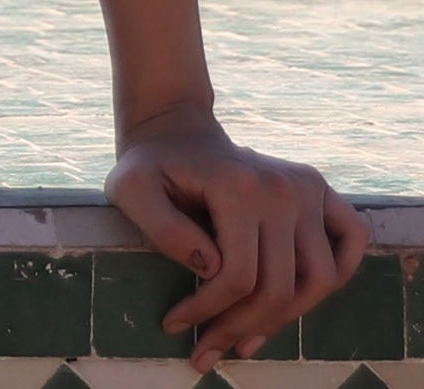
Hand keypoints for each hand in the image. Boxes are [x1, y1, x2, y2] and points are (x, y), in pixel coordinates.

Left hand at [105, 103, 370, 372]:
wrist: (175, 132)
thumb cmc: (149, 166)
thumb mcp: (131, 189)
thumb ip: (162, 228)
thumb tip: (210, 267)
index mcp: (238, 186)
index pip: (238, 277)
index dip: (208, 311)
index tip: (176, 325)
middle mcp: (282, 187)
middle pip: (279, 287)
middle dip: (239, 328)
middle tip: (206, 349)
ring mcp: (305, 187)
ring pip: (319, 280)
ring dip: (285, 318)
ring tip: (245, 337)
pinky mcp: (318, 188)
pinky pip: (352, 239)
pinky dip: (340, 271)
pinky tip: (302, 296)